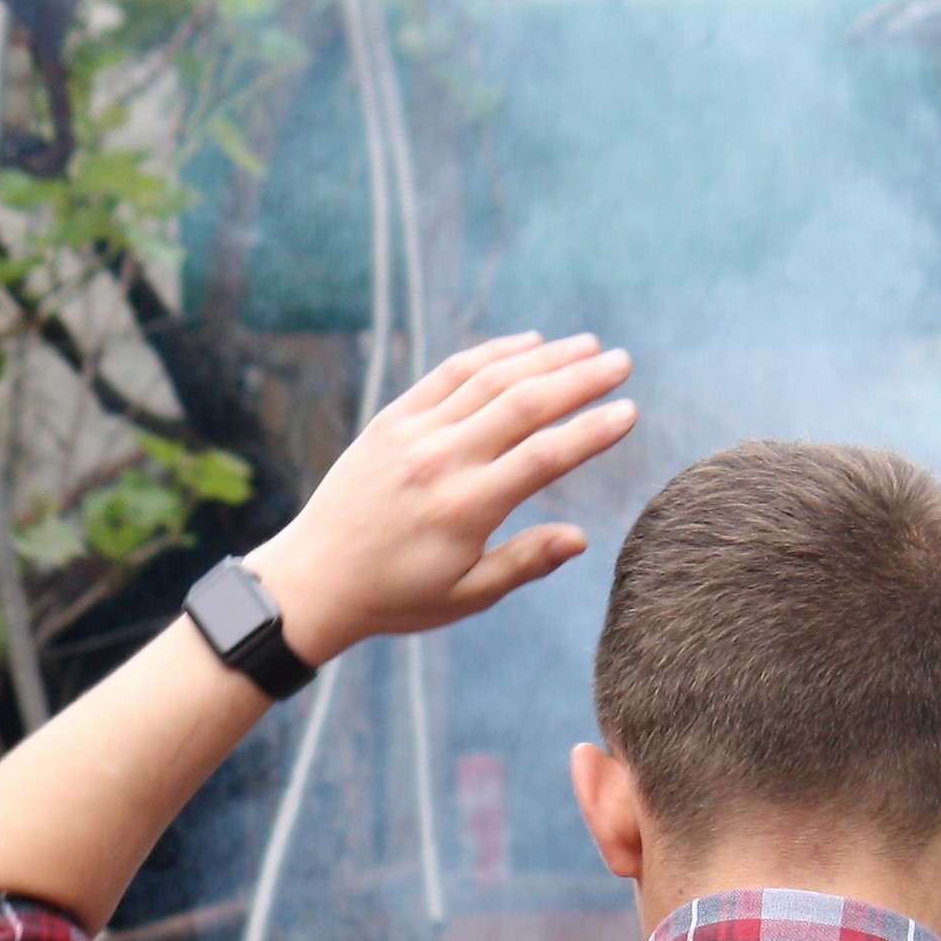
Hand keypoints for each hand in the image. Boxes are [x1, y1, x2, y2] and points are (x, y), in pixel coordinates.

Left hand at [246, 333, 638, 664]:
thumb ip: (524, 563)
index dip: (592, 431)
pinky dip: (490, 353)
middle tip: (623, 362)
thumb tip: (581, 538)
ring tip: (587, 346)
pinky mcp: (390, 420)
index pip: (545, 457)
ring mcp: (413, 434)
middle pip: (524, 404)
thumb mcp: (465, 596)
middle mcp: (441, 461)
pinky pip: (448, 374)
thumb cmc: (395, 596)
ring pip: (489, 379)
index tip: (629, 413)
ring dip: (544, 357)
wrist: (312, 580)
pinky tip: (527, 344)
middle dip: (580, 379)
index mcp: (466, 508)